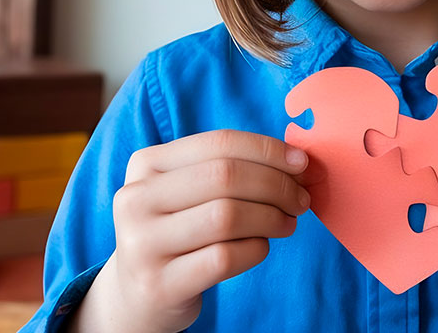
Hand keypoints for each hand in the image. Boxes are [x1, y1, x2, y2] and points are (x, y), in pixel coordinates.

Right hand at [69, 129, 310, 332]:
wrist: (139, 293)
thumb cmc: (181, 229)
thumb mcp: (191, 190)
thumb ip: (234, 169)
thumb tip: (299, 161)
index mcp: (147, 163)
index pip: (220, 142)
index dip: (268, 150)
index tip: (302, 163)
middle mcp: (136, 199)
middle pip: (225, 177)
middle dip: (276, 185)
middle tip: (300, 199)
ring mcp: (141, 244)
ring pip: (227, 216)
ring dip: (271, 217)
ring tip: (287, 223)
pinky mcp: (158, 284)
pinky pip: (224, 258)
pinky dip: (256, 249)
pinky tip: (261, 247)